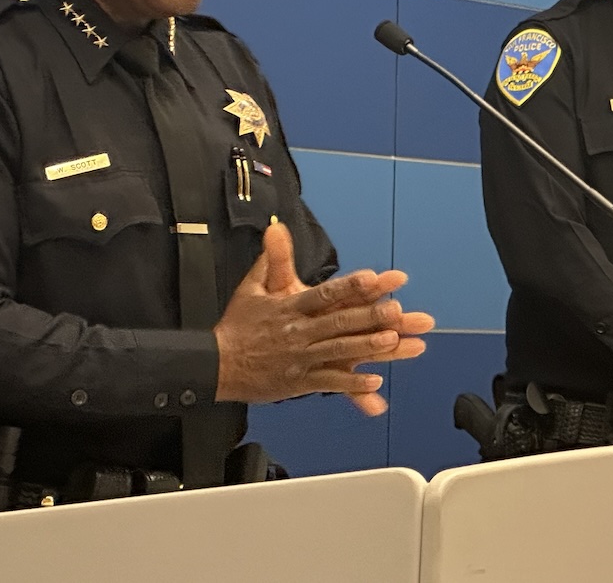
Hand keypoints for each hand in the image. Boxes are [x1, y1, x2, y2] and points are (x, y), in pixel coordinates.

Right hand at [214, 223, 433, 414]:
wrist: (216, 364)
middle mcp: (299, 331)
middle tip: (396, 310)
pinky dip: (352, 384)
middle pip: (338, 321)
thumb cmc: (237, 325)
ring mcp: (301, 358)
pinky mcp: (299, 381)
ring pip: (338, 351)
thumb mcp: (251, 288)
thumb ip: (272, 258)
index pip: (324, 294)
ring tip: (392, 341)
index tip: (373, 278)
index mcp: (290, 307)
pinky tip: (375, 382)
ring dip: (366, 347)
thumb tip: (276, 228)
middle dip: (369, 316)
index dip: (350, 286)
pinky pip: (330, 382)